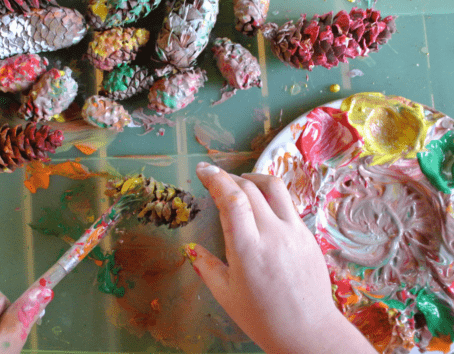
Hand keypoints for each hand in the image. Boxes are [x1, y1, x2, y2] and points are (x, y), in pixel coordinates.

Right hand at [185, 162, 374, 353]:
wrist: (310, 332)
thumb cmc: (263, 318)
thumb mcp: (226, 295)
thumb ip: (207, 266)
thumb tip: (191, 249)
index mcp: (248, 250)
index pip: (232, 199)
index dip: (216, 179)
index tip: (203, 170)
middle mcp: (273, 234)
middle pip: (249, 188)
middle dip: (228, 177)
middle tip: (214, 176)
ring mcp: (294, 232)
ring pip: (274, 188)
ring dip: (253, 178)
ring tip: (240, 181)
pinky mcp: (308, 235)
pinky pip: (287, 205)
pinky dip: (270, 196)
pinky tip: (261, 205)